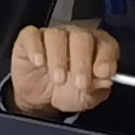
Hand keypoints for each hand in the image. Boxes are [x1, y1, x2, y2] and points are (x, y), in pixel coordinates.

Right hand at [6, 24, 121, 116]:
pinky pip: (32, 35)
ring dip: (58, 59)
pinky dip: (35, 48)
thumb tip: (106, 79)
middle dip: (81, 62)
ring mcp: (52, 35)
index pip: (106, 43)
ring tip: (58, 80)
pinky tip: (38, 63)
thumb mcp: (87, 96)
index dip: (106, 57)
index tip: (102, 73)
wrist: (40, 99)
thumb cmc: (67, 92)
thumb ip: (98, 88)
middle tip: (79, 83)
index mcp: (96, 47)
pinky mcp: (29, 39)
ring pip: (56, 35)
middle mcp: (75, 36)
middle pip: (81, 36)